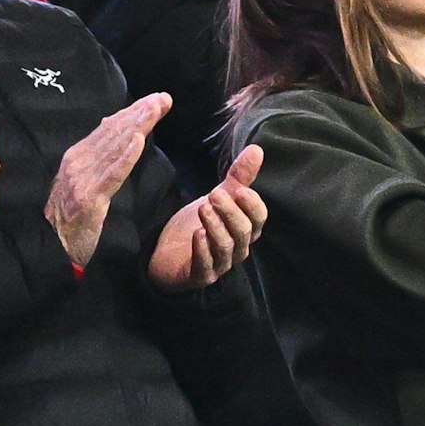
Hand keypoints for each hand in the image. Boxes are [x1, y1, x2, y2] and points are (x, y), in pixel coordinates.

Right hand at [46, 92, 169, 268]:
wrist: (49, 248)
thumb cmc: (71, 217)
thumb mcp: (84, 182)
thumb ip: (99, 161)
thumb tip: (119, 133)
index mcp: (77, 157)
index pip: (109, 129)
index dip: (133, 112)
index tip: (156, 99)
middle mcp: (77, 163)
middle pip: (114, 133)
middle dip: (140, 113)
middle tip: (163, 98)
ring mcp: (82, 180)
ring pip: (115, 148)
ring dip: (138, 126)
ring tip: (156, 109)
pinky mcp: (89, 199)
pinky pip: (112, 175)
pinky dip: (126, 157)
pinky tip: (139, 141)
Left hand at [148, 145, 267, 292]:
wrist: (165, 253)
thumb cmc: (197, 224)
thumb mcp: (217, 197)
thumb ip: (238, 177)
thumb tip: (257, 149)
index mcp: (244, 230)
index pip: (258, 219)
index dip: (252, 205)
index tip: (239, 190)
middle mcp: (237, 249)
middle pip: (244, 232)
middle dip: (231, 212)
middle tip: (214, 195)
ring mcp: (219, 265)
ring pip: (226, 247)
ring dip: (216, 226)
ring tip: (203, 208)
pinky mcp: (199, 276)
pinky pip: (206, 266)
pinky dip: (203, 250)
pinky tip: (197, 234)